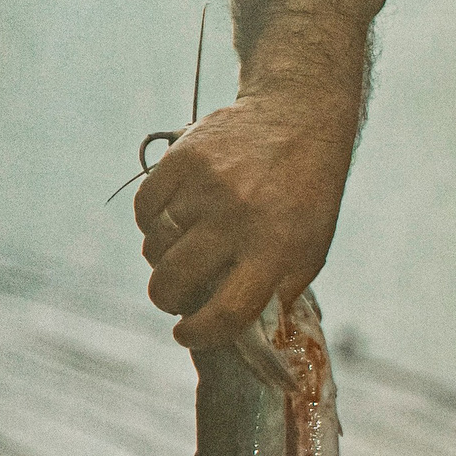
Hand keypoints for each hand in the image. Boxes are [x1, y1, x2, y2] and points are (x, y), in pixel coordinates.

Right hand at [134, 89, 356, 347]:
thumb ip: (277, 292)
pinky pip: (145, 208)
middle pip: (176, 280)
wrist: (299, 119)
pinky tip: (171, 220)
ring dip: (161, 258)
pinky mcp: (184, 159)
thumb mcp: (310, 248)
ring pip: (156, 245)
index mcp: (278, 247)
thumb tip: (239, 335)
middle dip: (167, 299)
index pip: (227, 311)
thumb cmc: (306, 195)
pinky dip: (150, 222)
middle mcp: (240, 217)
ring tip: (181, 250)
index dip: (199, 333)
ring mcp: (208, 186)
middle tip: (173, 298)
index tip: (186, 334)